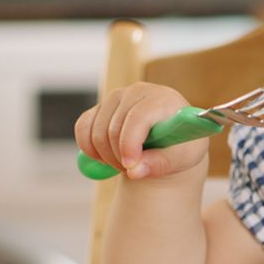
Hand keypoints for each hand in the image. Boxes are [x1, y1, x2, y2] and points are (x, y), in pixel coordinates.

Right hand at [73, 82, 207, 180]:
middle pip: (114, 128)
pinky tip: (105, 157)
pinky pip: (82, 128)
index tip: (130, 166)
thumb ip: (160, 164)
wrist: (172, 138)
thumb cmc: (181, 145)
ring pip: (97, 131)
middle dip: (120, 157)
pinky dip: (89, 148)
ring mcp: (116, 97)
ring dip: (106, 156)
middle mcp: (138, 91)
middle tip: (133, 169)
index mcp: (163, 99)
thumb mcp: (181, 158)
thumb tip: (134, 171)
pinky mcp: (100, 106)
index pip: (139, 117)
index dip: (130, 143)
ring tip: (127, 163)